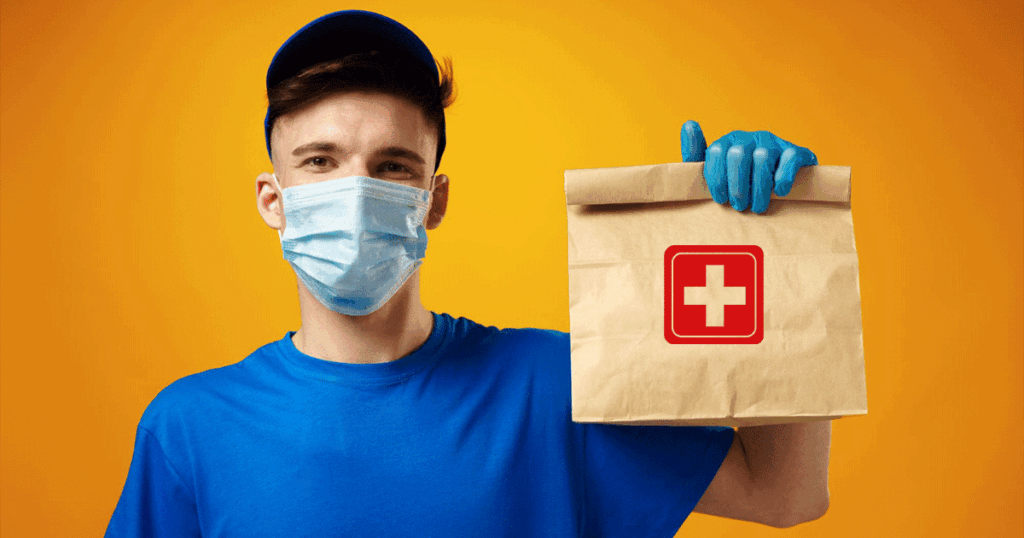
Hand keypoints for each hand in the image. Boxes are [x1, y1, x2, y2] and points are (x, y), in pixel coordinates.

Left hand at [681, 120, 817, 213]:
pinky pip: (791, 158)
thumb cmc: (737, 182)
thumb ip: (695, 154)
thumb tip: (689, 124)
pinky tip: (780, 192)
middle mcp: (749, 138)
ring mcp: (773, 143)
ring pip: (763, 158)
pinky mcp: (796, 151)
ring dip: (759, 188)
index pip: (716, 152)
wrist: (777, 184)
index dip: (717, 179)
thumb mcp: (712, 171)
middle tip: (739, 206)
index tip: (721, 199)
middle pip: (738, 156)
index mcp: (727, 142)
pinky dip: (784, 177)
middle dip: (737, 186)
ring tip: (757, 207)